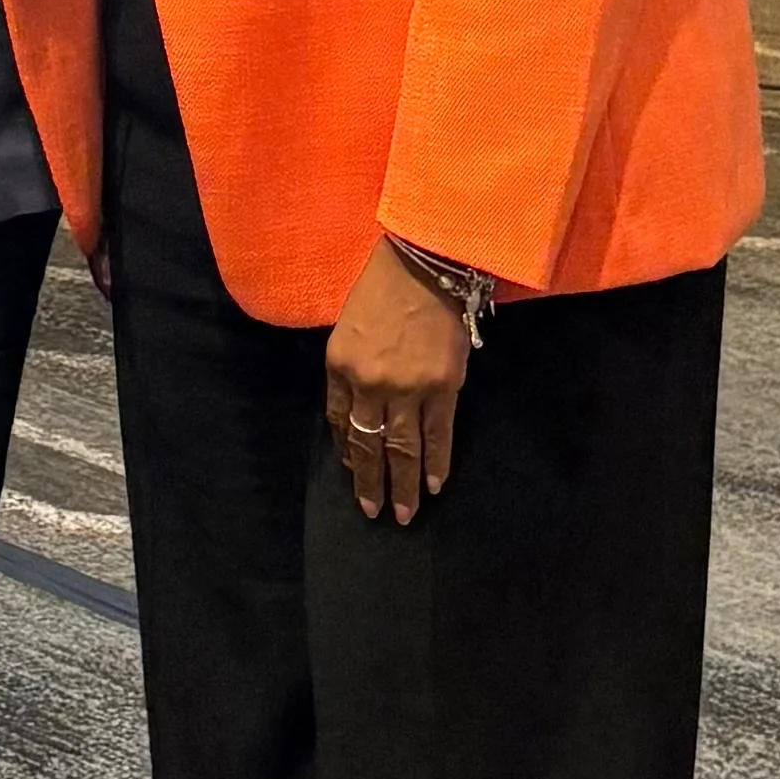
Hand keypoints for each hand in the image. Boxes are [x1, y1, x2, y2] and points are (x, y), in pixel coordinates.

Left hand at [322, 242, 469, 523]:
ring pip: (401, 449)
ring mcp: (406, 388)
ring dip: (401, 485)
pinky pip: (437, 436)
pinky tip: (432, 485)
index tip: (354, 469)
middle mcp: (368, 383)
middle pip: (367, 444)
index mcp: (339, 366)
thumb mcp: (348, 327)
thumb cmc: (382, 289)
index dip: (347, 450)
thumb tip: (359, 411)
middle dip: (369, 482)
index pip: (337, 420)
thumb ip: (350, 369)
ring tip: (403, 513)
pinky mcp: (441, 388)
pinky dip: (435, 463)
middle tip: (373, 513)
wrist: (424, 265)